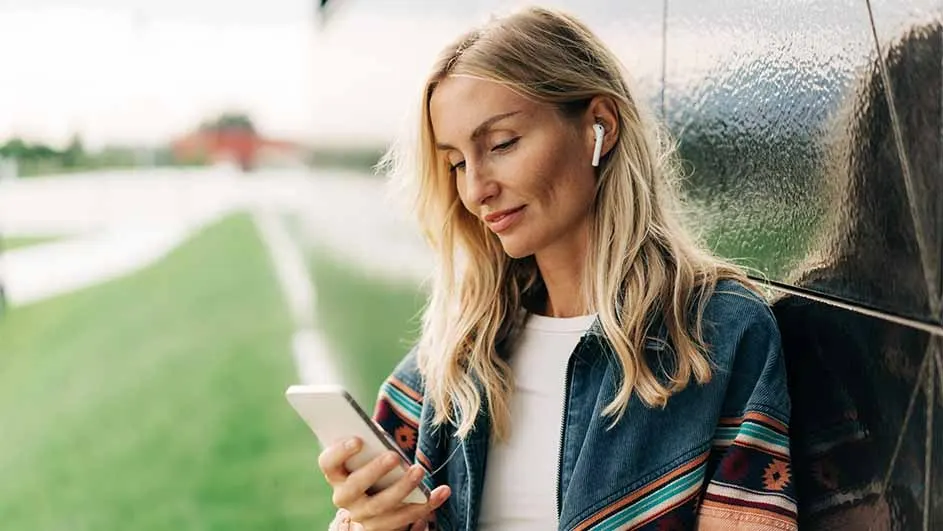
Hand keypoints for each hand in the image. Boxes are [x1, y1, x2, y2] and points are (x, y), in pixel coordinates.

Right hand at [319, 437, 450, 530]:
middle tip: (394, 456)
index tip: (358, 440)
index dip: (339, 451)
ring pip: (382, 506)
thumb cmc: (371, 465)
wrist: (371, 503)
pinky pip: (406, 519)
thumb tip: (380, 434)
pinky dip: (427, 504)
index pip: (328, 463)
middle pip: (355, 487)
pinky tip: (443, 491)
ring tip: (419, 470)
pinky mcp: (382, 527)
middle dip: (374, 470)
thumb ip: (371, 443)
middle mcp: (344, 497)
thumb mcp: (367, 454)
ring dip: (402, 488)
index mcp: (336, 474)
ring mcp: (363, 515)